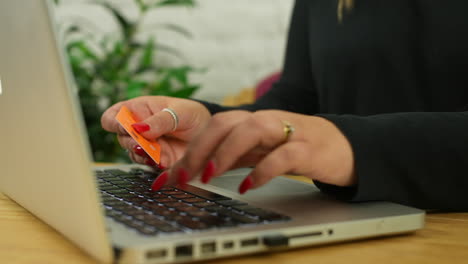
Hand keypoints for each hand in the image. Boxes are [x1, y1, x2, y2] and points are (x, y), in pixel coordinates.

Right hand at [101, 96, 210, 167]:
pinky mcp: (156, 160)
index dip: (114, 122)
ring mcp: (146, 146)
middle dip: (132, 142)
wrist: (209, 134)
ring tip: (157, 153)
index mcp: (140, 109)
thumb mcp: (181, 112)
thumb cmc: (193, 116)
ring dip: (143, 155)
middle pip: (121, 138)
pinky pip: (147, 166)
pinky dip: (154, 164)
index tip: (125, 127)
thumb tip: (138, 127)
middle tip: (145, 144)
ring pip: (133, 154)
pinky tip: (163, 161)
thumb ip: (160, 120)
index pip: (114, 115)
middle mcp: (139, 128)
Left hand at [155, 110, 355, 192]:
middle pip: (225, 123)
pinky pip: (283, 155)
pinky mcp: (307, 149)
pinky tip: (249, 186)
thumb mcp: (258, 152)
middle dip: (199, 148)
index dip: (187, 151)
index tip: (167, 179)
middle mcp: (265, 122)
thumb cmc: (295, 148)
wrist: (341, 146)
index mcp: (250, 122)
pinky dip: (263, 170)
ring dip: (227, 151)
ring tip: (210, 174)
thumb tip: (194, 171)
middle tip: (182, 175)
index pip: (211, 129)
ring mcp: (287, 132)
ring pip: (252, 130)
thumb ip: (231, 157)